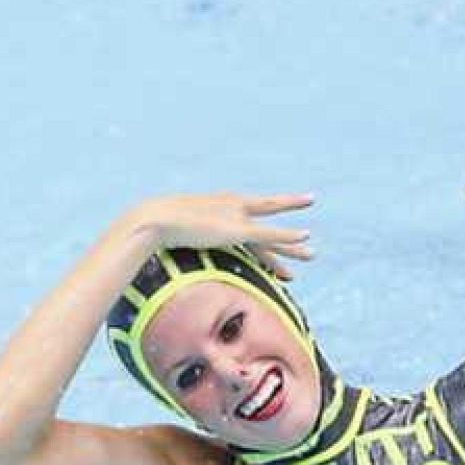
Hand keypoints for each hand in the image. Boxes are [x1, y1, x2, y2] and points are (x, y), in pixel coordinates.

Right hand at [128, 192, 313, 278]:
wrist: (152, 219)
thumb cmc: (154, 226)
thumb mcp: (172, 231)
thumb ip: (180, 235)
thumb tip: (169, 247)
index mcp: (218, 209)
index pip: (246, 215)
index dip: (257, 223)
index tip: (274, 222)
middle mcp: (231, 210)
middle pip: (264, 219)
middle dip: (285, 226)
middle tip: (308, 221)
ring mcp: (235, 219)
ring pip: (270, 236)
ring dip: (291, 246)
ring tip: (312, 254)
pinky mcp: (236, 229)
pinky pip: (268, 235)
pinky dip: (286, 236)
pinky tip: (305, 237)